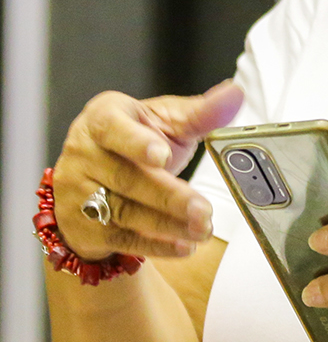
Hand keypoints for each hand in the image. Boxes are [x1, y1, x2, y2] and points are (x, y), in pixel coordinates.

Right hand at [51, 82, 244, 261]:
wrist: (91, 178)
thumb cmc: (135, 143)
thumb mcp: (163, 122)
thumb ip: (200, 113)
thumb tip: (235, 94)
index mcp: (103, 120)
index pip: (114, 129)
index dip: (137, 143)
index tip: (163, 155)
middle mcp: (85, 155)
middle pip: (128, 178)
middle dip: (169, 196)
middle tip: (204, 209)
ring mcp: (79, 192)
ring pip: (125, 211)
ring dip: (168, 224)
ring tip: (203, 228)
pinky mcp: (85, 225)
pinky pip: (122, 238)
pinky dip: (156, 245)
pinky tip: (184, 246)